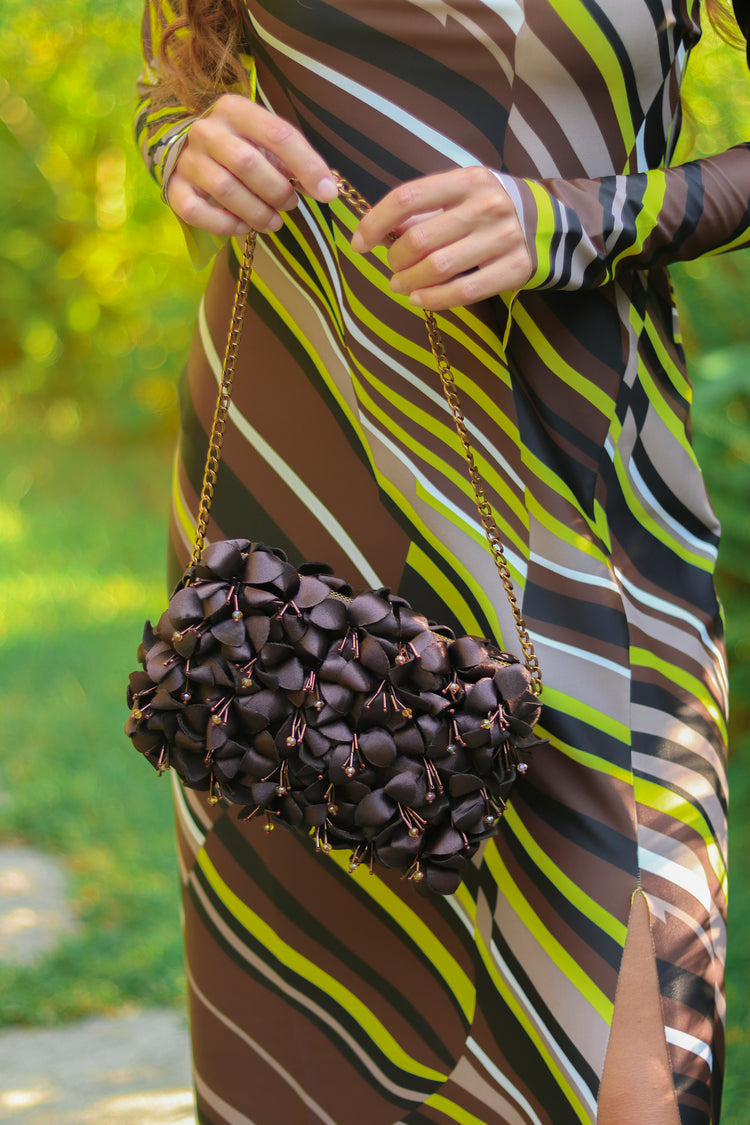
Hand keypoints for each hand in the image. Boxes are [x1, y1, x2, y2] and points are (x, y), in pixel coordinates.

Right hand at [166, 94, 338, 235]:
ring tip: (273, 221)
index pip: (277, 133)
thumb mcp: (265, 142)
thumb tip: (326, 188)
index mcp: (236, 110)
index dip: (307, 165)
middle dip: (277, 191)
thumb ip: (292, 160)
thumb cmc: (239, 148)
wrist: (187, 152)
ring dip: (258, 213)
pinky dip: (227, 226)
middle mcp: (207, 130)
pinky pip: (199, 212)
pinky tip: (242, 226)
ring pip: (225, 190)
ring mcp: (187, 159)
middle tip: (290, 204)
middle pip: (247, 163)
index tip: (327, 193)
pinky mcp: (175, 189)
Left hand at [350, 166, 531, 309]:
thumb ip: (425, 210)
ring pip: (438, 268)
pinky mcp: (514, 268)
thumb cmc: (491, 209)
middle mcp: (486, 205)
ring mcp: (503, 238)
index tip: (359, 242)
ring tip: (401, 286)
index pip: (407, 198)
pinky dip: (434, 300)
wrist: (551, 223)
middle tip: (392, 268)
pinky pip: (464, 291)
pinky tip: (420, 300)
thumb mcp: (462, 194)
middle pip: (419, 239)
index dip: (375, 222)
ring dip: (409, 282)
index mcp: (467, 179)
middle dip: (394, 259)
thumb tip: (381, 231)